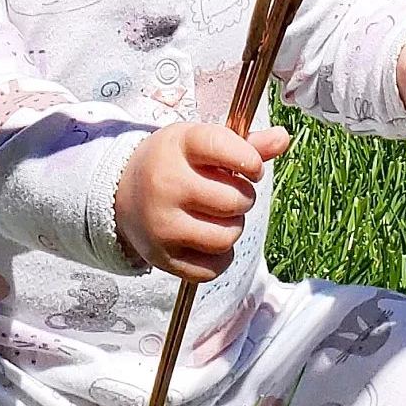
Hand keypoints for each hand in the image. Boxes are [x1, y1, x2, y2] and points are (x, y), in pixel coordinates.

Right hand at [115, 121, 290, 281]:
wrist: (121, 194)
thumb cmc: (172, 164)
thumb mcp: (200, 143)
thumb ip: (245, 144)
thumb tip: (284, 137)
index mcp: (179, 146)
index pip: (226, 148)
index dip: (250, 162)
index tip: (250, 168)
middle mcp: (167, 184)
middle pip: (235, 200)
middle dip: (243, 199)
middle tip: (229, 194)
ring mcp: (162, 224)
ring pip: (226, 237)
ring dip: (232, 229)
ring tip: (218, 217)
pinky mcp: (162, 257)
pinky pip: (213, 268)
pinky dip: (219, 257)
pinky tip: (207, 239)